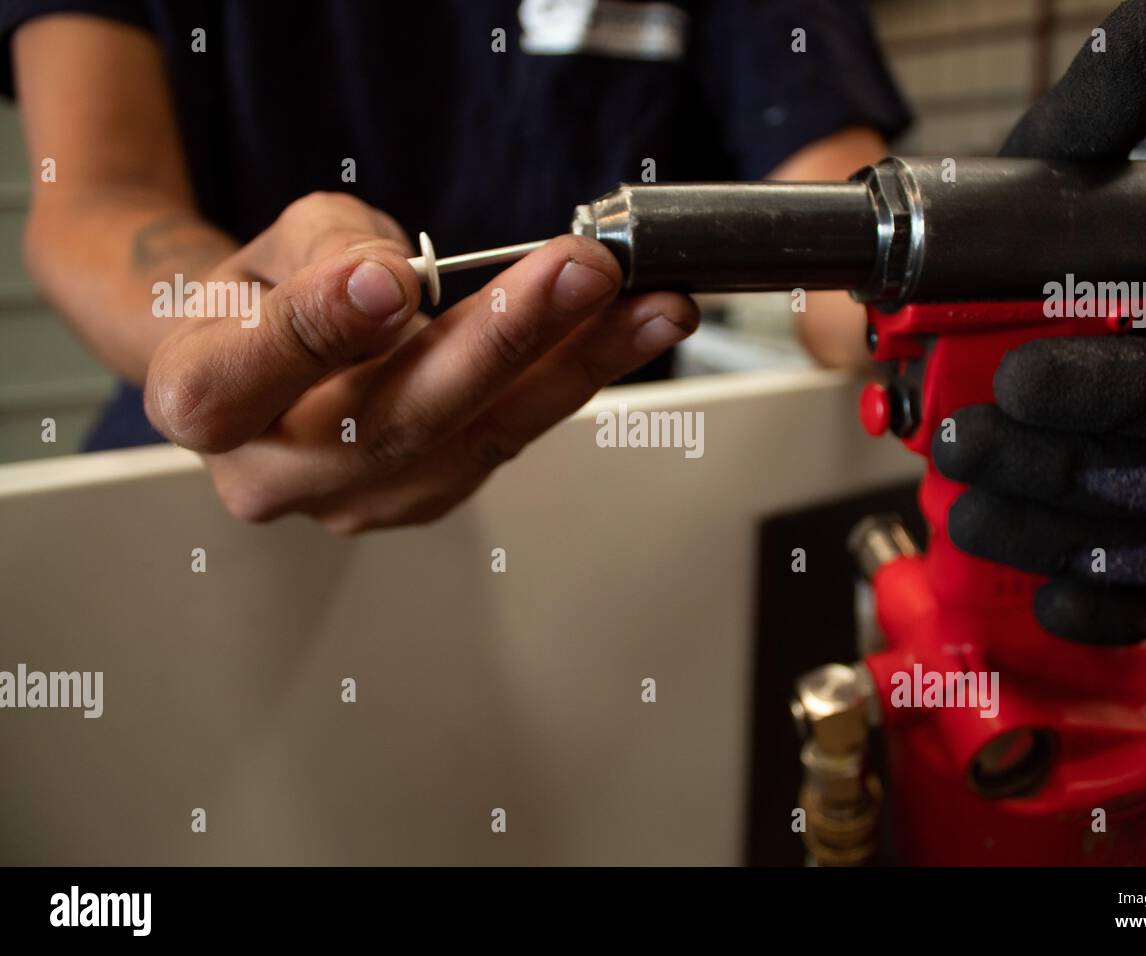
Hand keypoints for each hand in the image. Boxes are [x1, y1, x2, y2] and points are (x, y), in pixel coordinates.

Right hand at [144, 192, 697, 531]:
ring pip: (476, 437)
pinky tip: (628, 333)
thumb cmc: (271, 296)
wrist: (277, 359)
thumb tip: (392, 283)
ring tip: (647, 307)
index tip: (390, 282)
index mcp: (203, 402)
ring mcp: (359, 501)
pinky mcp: (429, 496)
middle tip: (580, 274)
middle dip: (502, 340)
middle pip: (394, 419)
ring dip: (574, 366)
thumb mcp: (278, 243)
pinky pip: (509, 439)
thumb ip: (327, 255)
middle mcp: (276, 476)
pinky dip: (575, 381)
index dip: (322, 330)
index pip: (249, 374)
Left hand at [931, 0, 1145, 643]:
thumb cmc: (1015, 266)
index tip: (1021, 380)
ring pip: (1134, 532)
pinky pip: (1142, 599)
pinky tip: (1050, 602)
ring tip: (963, 499)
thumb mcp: (1039, 188)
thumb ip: (1096, 122)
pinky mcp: (1131, 555)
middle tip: (959, 443)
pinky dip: (1098, 610)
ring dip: (1040, 526)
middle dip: (1047, 460)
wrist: (969, 341)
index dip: (1107, 385)